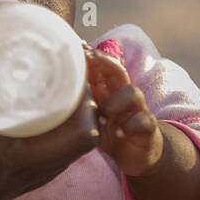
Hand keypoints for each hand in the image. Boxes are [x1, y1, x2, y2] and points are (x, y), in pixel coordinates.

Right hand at [0, 0, 100, 199]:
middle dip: (83, 108)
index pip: (76, 131)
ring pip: (63, 163)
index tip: (77, 64)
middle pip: (79, 146)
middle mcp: (8, 177)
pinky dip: (51, 149)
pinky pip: (41, 173)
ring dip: (69, 130)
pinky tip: (40, 122)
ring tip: (59, 91)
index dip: (88, 96)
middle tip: (70, 71)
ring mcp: (3, 192)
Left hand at [86, 49, 163, 177]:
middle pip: (118, 71)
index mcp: (109, 90)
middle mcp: (124, 95)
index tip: (77, 45)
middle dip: (104, 62)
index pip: (101, 67)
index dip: (91, 56)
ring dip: (114, 103)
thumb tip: (52, 88)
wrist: (139, 154)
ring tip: (103, 117)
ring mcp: (138, 109)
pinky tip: (118, 134)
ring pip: (132, 93)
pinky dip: (129, 127)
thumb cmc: (111, 130)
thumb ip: (80, 101)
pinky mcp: (147, 127)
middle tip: (89, 58)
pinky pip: (143, 121)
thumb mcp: (93, 115)